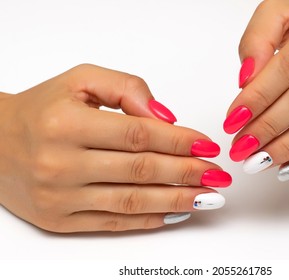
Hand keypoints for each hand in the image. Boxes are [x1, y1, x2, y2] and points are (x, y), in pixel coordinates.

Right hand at [0, 64, 230, 232]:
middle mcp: (62, 164)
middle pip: (142, 170)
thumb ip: (126, 88)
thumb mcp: (80, 80)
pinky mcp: (60, 220)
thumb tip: (165, 116)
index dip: (180, 141)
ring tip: (207, 197)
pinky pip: (113, 223)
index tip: (207, 146)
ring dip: (177, 199)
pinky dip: (149, 219)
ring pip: (133, 201)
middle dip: (187, 173)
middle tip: (217, 175)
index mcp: (67, 125)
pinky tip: (175, 212)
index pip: (140, 135)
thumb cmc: (40, 110)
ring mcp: (60, 197)